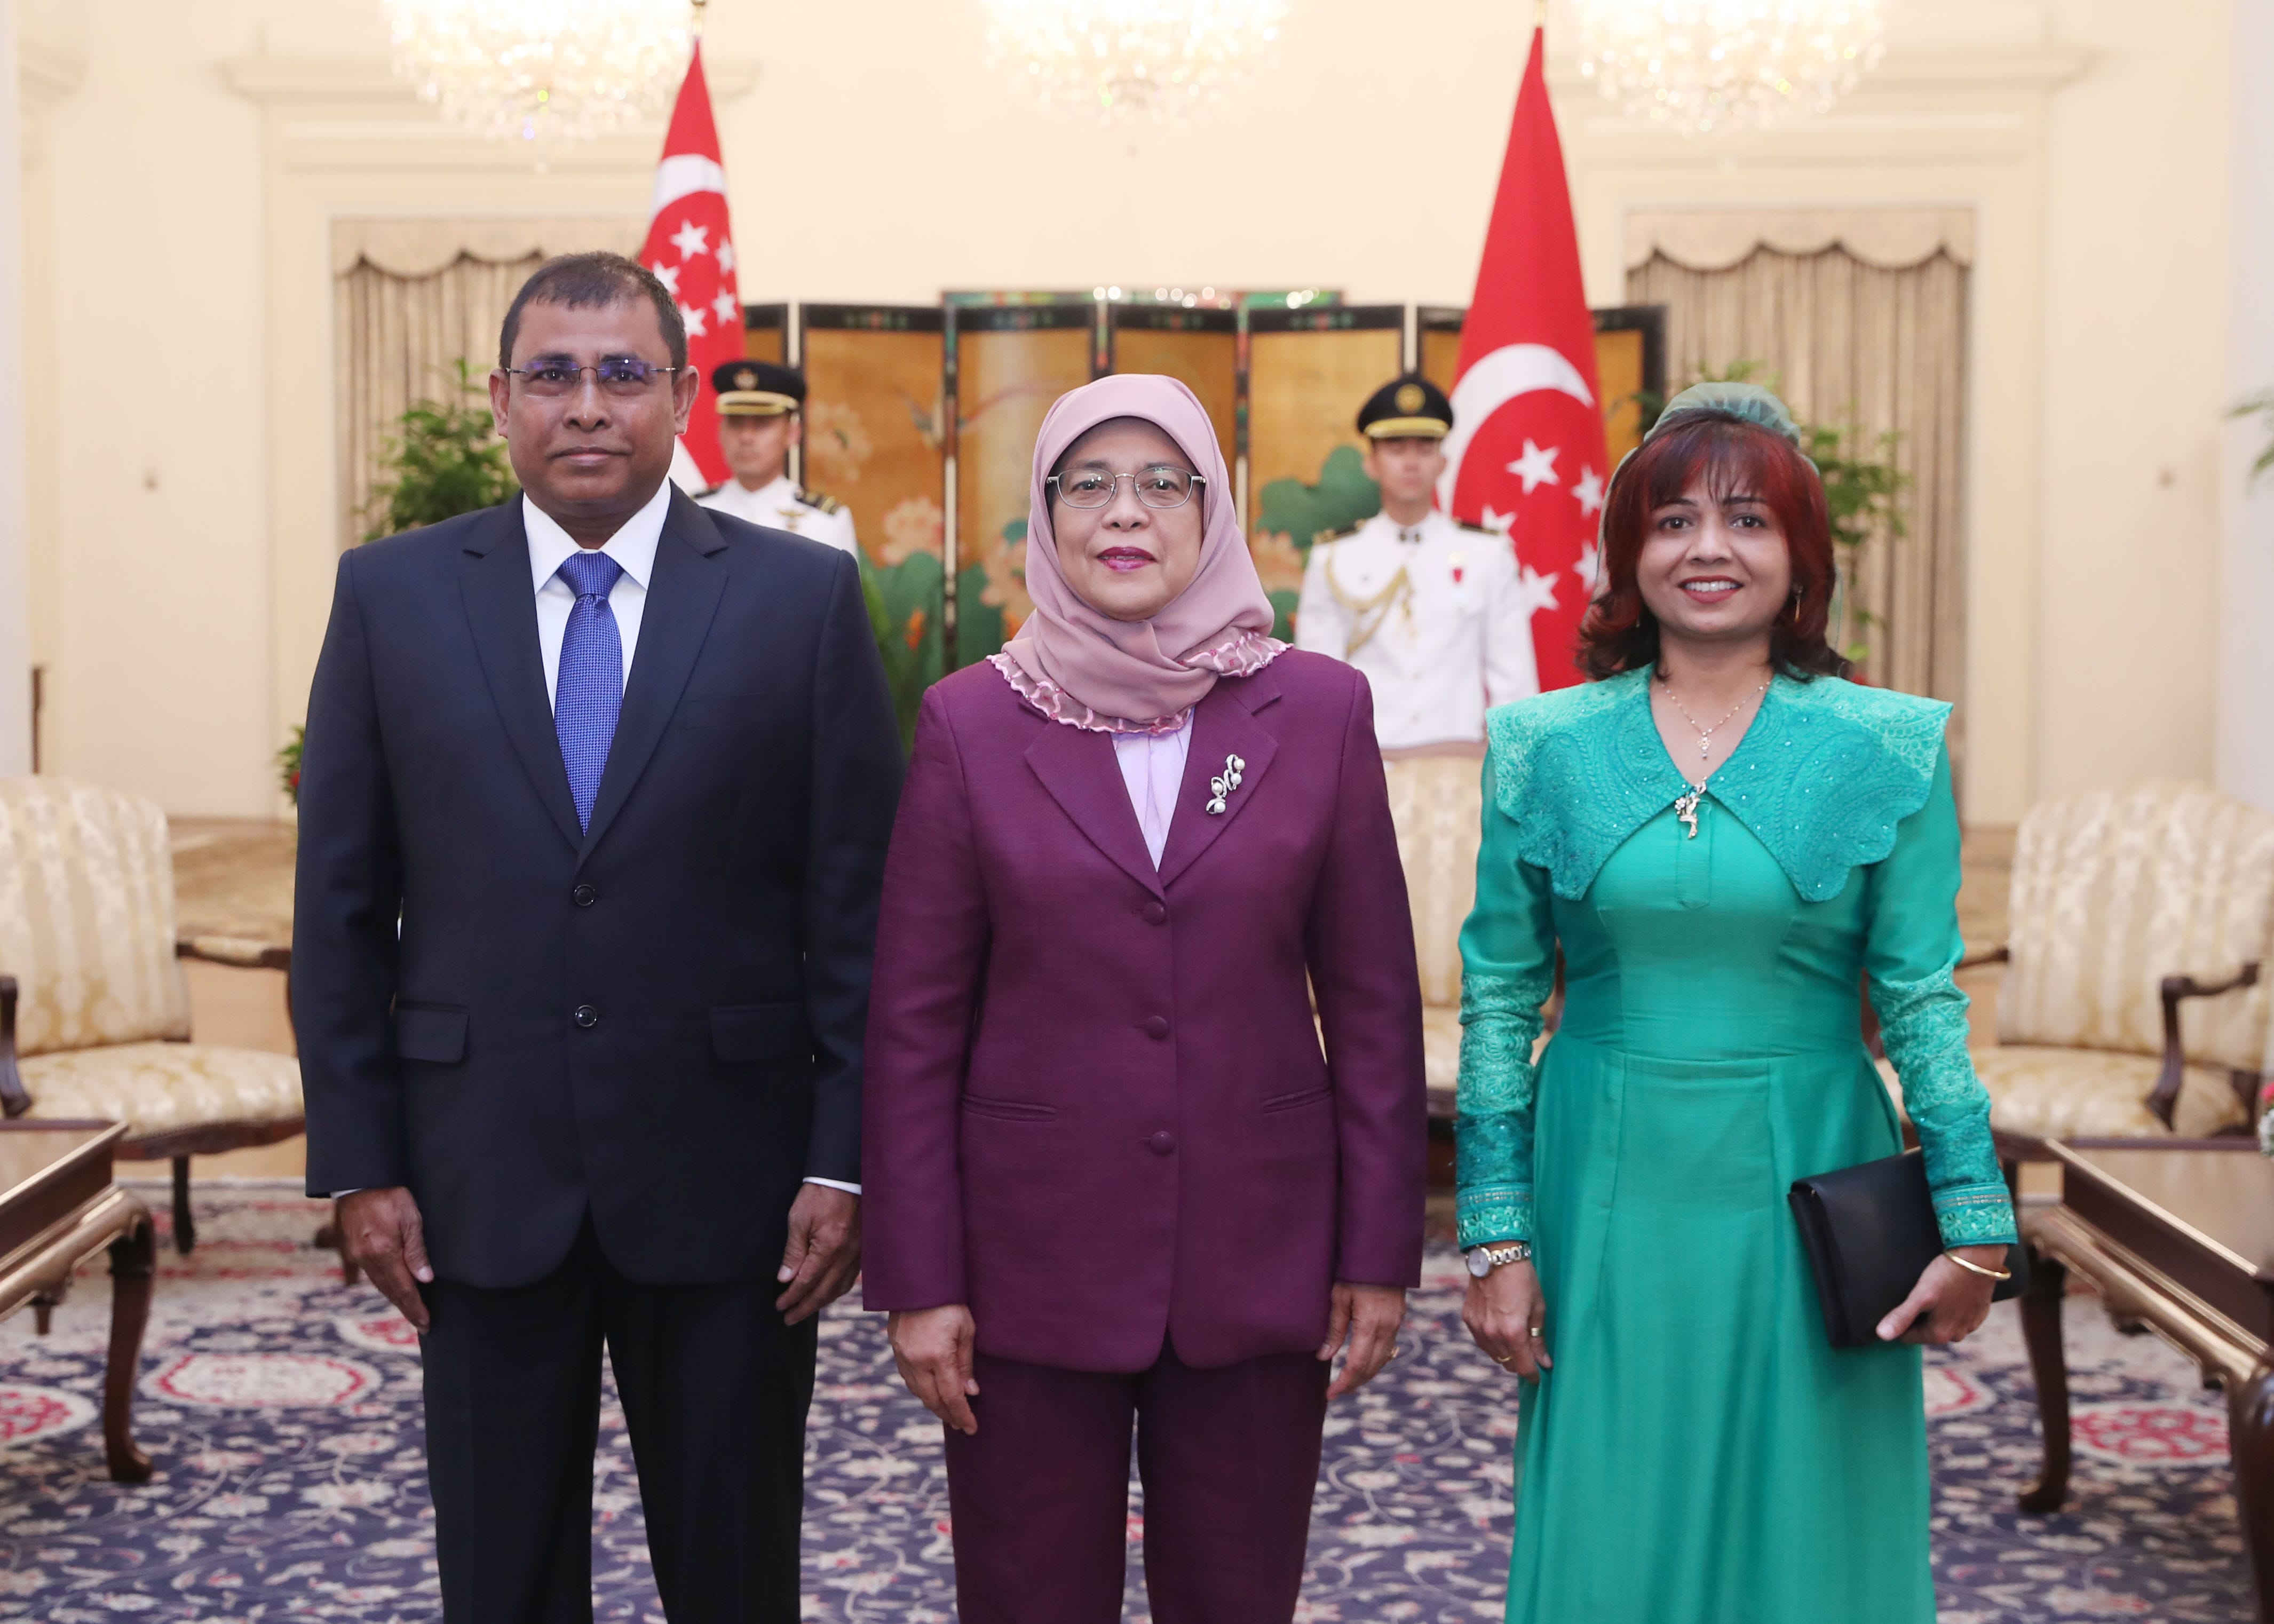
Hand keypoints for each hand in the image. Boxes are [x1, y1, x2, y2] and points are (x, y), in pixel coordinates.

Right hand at [335, 1187, 432, 1333]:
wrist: (357, 1182)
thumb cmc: (389, 1195)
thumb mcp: (411, 1218)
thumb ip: (417, 1250)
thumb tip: (424, 1279)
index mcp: (384, 1252)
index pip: (403, 1289)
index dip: (415, 1307)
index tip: (425, 1323)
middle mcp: (368, 1259)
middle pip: (390, 1291)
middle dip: (407, 1308)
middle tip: (421, 1324)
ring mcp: (357, 1255)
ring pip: (379, 1284)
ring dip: (394, 1298)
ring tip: (410, 1310)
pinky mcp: (351, 1250)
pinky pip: (369, 1274)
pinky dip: (382, 1284)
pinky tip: (389, 1291)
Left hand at [775, 1184, 860, 1323]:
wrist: (845, 1175)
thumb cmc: (819, 1194)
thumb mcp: (799, 1219)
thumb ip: (794, 1251)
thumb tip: (785, 1278)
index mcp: (829, 1247)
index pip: (807, 1282)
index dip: (792, 1297)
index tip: (780, 1307)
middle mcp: (847, 1255)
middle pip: (824, 1291)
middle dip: (805, 1307)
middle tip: (789, 1319)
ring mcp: (858, 1253)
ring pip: (840, 1287)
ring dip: (821, 1302)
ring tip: (806, 1309)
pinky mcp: (863, 1248)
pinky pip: (851, 1277)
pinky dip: (838, 1289)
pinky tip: (829, 1292)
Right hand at [888, 1304, 979, 1433]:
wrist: (918, 1278)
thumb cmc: (949, 1301)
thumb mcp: (966, 1328)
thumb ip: (966, 1362)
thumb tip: (971, 1392)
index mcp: (937, 1356)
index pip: (952, 1396)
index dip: (962, 1415)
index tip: (972, 1428)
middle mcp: (916, 1360)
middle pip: (932, 1399)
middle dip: (948, 1415)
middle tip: (961, 1425)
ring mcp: (903, 1356)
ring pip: (918, 1392)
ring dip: (933, 1405)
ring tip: (948, 1413)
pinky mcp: (896, 1348)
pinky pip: (908, 1379)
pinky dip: (921, 1390)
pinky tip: (930, 1393)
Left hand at [1318, 1282, 1405, 1398]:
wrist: (1382, 1252)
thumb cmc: (1354, 1272)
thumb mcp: (1339, 1298)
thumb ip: (1334, 1329)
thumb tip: (1324, 1357)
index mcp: (1370, 1325)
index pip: (1357, 1365)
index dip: (1344, 1382)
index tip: (1331, 1393)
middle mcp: (1387, 1328)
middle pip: (1371, 1367)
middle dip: (1354, 1383)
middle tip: (1336, 1392)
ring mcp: (1396, 1324)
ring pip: (1382, 1360)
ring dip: (1366, 1374)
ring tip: (1348, 1382)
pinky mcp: (1398, 1319)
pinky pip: (1388, 1348)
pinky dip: (1376, 1361)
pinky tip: (1364, 1363)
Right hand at [1464, 1258, 1549, 1379]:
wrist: (1496, 1254)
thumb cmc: (1522, 1279)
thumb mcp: (1538, 1308)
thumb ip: (1538, 1338)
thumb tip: (1544, 1361)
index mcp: (1513, 1332)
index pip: (1523, 1367)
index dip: (1533, 1375)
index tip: (1539, 1376)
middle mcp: (1492, 1333)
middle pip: (1508, 1363)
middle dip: (1520, 1363)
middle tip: (1530, 1356)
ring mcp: (1477, 1327)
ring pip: (1493, 1354)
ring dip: (1506, 1354)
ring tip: (1516, 1342)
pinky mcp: (1468, 1318)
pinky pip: (1481, 1341)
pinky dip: (1492, 1341)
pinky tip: (1500, 1330)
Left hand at [1877, 1246, 2002, 1344]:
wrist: (1980, 1259)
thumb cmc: (1947, 1276)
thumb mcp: (1920, 1295)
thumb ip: (1901, 1317)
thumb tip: (1882, 1336)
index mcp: (1939, 1335)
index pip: (1907, 1337)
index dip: (1899, 1322)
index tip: (1898, 1306)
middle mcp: (1957, 1335)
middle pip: (1926, 1331)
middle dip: (1918, 1317)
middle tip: (1917, 1295)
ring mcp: (1970, 1325)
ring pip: (1943, 1323)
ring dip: (1935, 1312)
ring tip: (1932, 1292)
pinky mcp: (1979, 1314)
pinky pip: (1958, 1315)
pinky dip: (1951, 1307)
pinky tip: (1949, 1292)